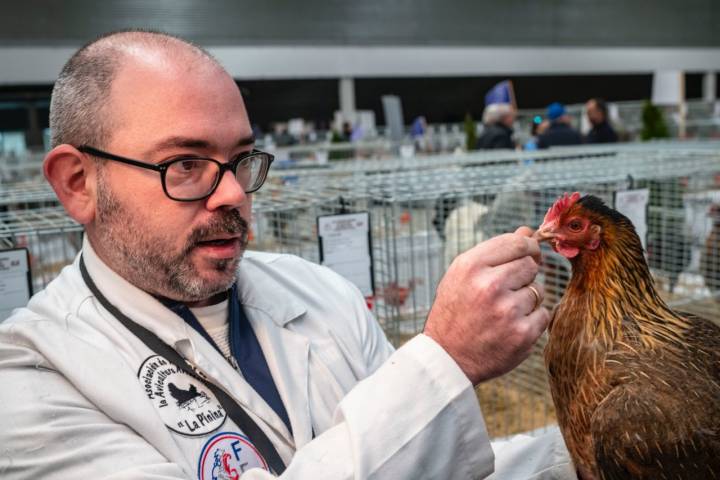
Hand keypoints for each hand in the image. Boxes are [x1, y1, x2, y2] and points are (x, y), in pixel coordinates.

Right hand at [424, 226, 549, 384]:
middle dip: (523, 275)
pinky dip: (531, 320)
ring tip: (502, 312)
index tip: (528, 255)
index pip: (517, 243)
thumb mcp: (462, 275)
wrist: (447, 358)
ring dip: (526, 299)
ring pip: (538, 290)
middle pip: (530, 265)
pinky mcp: (523, 334)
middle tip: (505, 291)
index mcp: (471, 266)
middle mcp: (489, 285)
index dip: (527, 247)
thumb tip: (527, 231)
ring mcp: (508, 310)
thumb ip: (494, 252)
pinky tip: (510, 326)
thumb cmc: (455, 312)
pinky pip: (543, 314)